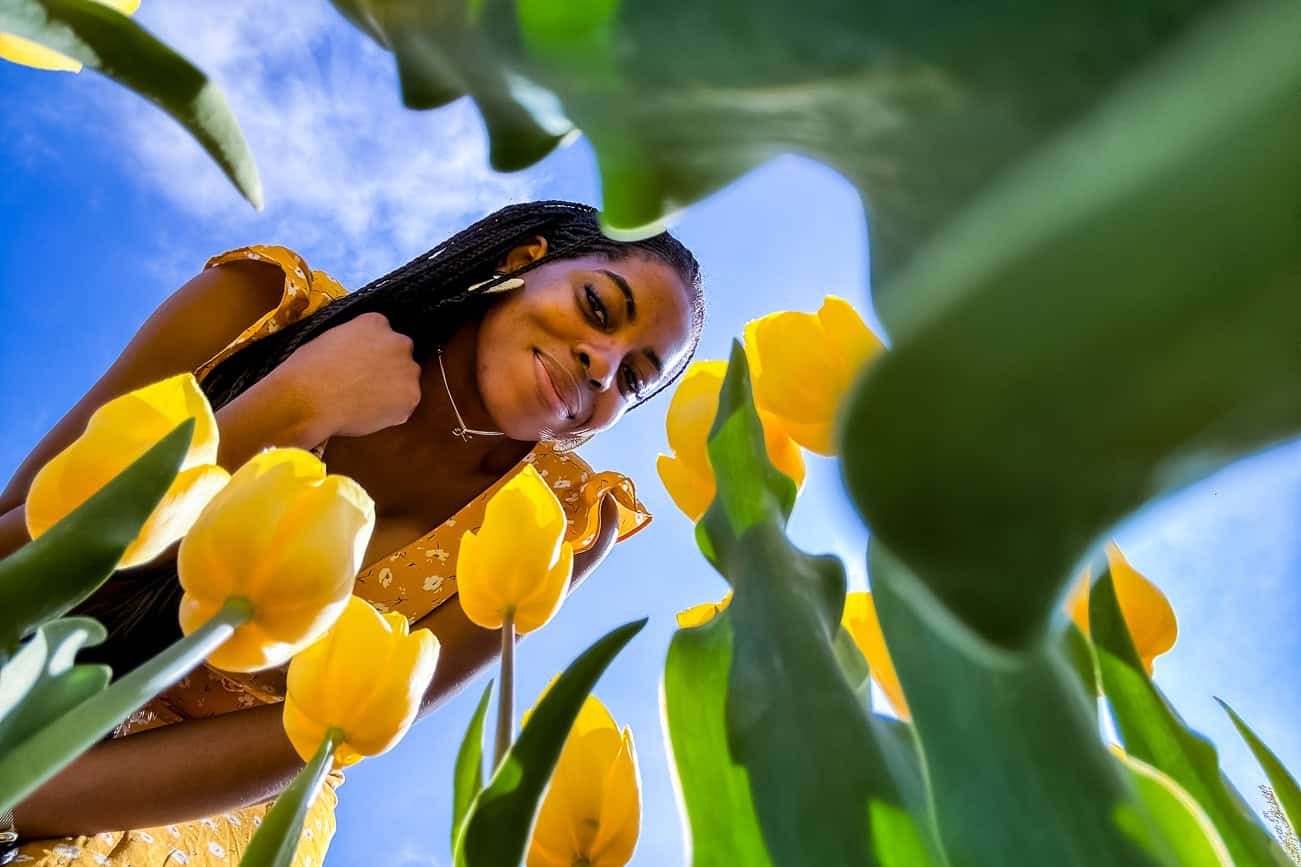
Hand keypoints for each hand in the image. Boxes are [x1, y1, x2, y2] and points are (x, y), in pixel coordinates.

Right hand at [271, 312, 422, 438]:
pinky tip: (368, 412)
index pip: (383, 334)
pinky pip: (404, 406)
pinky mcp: (410, 397)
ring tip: (363, 401)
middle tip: (364, 384)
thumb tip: (356, 355)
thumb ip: (353, 342)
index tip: (362, 364)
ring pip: (406, 381)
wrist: (308, 400)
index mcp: (375, 322)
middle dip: (387, 369)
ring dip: (392, 390)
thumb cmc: (307, 371)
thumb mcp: (328, 339)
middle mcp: (398, 342)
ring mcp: (407, 370)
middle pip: (400, 356)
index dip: (372, 352)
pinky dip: (391, 412)